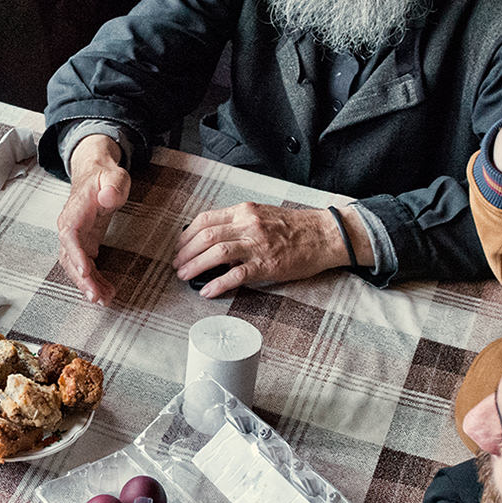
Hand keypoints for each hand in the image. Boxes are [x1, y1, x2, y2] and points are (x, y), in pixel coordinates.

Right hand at [56, 136, 132, 306]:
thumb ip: (113, 185)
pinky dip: (94, 281)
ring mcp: (75, 238)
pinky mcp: (83, 245)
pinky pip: (85, 267)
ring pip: (75, 267)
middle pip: (70, 257)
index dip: (76, 255)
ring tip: (104, 299)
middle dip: (82, 279)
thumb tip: (107, 198)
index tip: (86, 271)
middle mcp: (69, 227)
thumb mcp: (113, 176)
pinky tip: (106, 292)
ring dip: (87, 285)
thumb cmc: (104, 176)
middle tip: (96, 296)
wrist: (95, 175)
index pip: (70, 235)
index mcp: (74, 211)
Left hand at [173, 201, 348, 297]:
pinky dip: (218, 283)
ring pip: (216, 252)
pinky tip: (208, 291)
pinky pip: (237, 275)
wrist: (323, 234)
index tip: (180, 246)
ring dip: (195, 266)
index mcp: (244, 211)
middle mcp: (248, 225)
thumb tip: (212, 239)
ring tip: (185, 276)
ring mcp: (257, 245)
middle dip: (185, 252)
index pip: (205, 219)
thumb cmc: (294, 227)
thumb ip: (237, 224)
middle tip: (177, 265)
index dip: (187, 235)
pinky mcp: (267, 265)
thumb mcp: (262, 215)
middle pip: (206, 236)